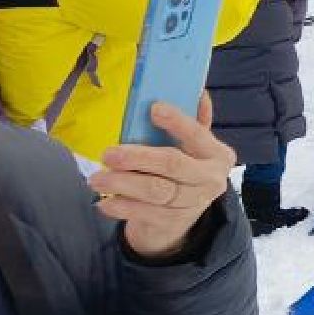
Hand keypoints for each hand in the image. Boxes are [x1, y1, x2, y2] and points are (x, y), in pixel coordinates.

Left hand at [90, 95, 236, 260]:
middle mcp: (210, 179)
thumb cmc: (183, 172)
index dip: (177, 122)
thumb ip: (195, 122)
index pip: (198, 135)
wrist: (181, 220)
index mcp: (217, 154)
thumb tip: (198, 91)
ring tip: (96, 178)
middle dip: (138, 157)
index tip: (153, 108)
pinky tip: (104, 202)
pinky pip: (144, 213)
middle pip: (172, 164)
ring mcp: (193, 203)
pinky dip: (121, 207)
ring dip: (122, 183)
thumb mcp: (192, 148)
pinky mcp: (173, 223)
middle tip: (108, 154)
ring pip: (155, 191)